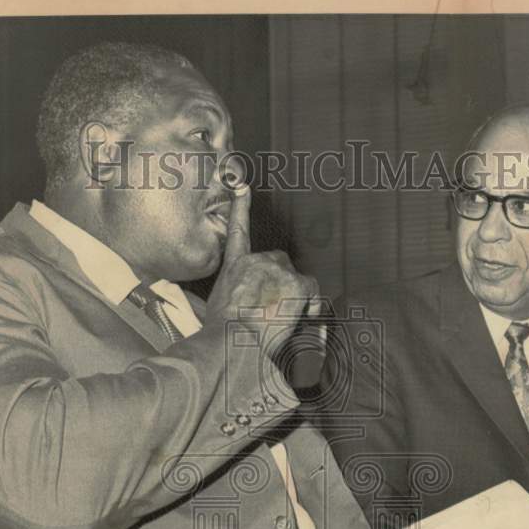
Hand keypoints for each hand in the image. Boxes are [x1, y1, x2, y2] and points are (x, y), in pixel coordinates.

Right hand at [205, 184, 318, 347]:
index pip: (238, 229)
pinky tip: (305, 315)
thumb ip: (233, 300)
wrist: (230, 343)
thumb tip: (243, 313)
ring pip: (295, 279)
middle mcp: (255, 262)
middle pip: (277, 263)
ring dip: (294, 296)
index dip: (240, 206)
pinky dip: (311, 302)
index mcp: (233, 267)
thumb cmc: (222, 335)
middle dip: (280, 282)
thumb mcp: (217, 310)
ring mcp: (276, 270)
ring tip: (282, 319)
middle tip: (275, 308)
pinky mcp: (295, 283)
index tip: (241, 185)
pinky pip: (312, 288)